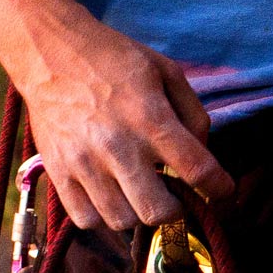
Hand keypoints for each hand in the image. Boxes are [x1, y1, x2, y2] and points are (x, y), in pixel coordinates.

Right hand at [17, 12, 233, 229]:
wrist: (48, 51)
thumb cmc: (113, 60)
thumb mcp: (167, 72)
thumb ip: (194, 115)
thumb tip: (203, 154)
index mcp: (150, 119)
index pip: (198, 171)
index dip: (220, 190)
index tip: (223, 192)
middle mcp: (117, 146)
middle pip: (158, 211)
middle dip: (176, 209)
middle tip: (174, 194)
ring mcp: (83, 163)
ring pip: (122, 221)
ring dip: (139, 213)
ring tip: (139, 192)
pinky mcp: (57, 171)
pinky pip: (85, 219)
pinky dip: (103, 216)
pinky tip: (110, 195)